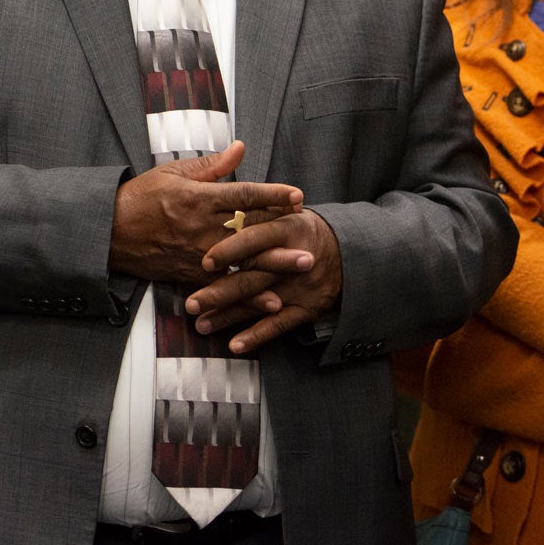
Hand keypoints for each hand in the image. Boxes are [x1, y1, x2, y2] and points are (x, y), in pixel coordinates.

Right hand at [109, 141, 302, 282]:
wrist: (107, 231)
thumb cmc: (140, 197)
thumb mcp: (172, 173)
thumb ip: (210, 165)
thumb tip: (240, 148)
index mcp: (197, 197)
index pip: (242, 194)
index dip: (271, 195)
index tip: (297, 195)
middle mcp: (200, 226)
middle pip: (248, 227)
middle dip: (280, 228)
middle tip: (310, 229)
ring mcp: (196, 252)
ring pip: (242, 258)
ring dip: (274, 262)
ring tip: (302, 265)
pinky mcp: (189, 274)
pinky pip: (224, 285)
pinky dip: (248, 294)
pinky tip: (271, 300)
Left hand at [187, 207, 342, 352]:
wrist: (352, 251)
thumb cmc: (305, 230)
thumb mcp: (287, 212)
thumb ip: (257, 212)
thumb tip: (218, 200)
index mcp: (286, 230)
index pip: (255, 240)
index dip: (230, 251)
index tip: (205, 262)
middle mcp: (292, 261)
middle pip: (252, 277)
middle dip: (219, 292)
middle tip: (191, 303)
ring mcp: (299, 287)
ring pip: (259, 304)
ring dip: (228, 316)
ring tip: (201, 324)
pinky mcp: (306, 308)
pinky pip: (279, 325)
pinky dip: (256, 336)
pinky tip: (235, 345)